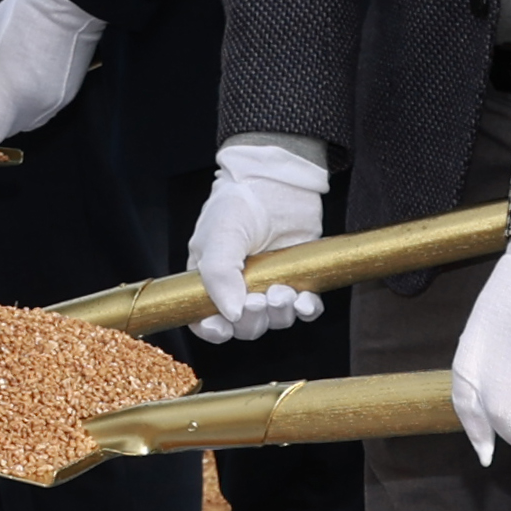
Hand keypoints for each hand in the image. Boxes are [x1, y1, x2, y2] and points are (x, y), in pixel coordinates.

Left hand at [0, 0, 110, 144]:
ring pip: (27, 118)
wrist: (66, 6)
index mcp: (11, 98)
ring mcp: (55, 102)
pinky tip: (26, 76)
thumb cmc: (22, 20)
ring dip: (13, 108)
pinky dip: (31, 97)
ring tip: (6, 82)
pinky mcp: (69, 93)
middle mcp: (36, 107)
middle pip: (9, 127)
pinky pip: (43, 106)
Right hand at [187, 139, 335, 344]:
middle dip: (252, 320)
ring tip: (282, 291)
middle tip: (259, 300)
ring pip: (275, 321)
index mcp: (209, 278)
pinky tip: (305, 299)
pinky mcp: (298, 278)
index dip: (212, 329)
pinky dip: (306, 309)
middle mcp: (238, 287)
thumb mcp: (220, 235)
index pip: (204, 319)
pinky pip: (304, 309)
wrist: (278, 180)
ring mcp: (270, 284)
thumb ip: (220, 275)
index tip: (223, 327)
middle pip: (243, 326)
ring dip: (280, 313)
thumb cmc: (238, 202)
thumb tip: (231, 314)